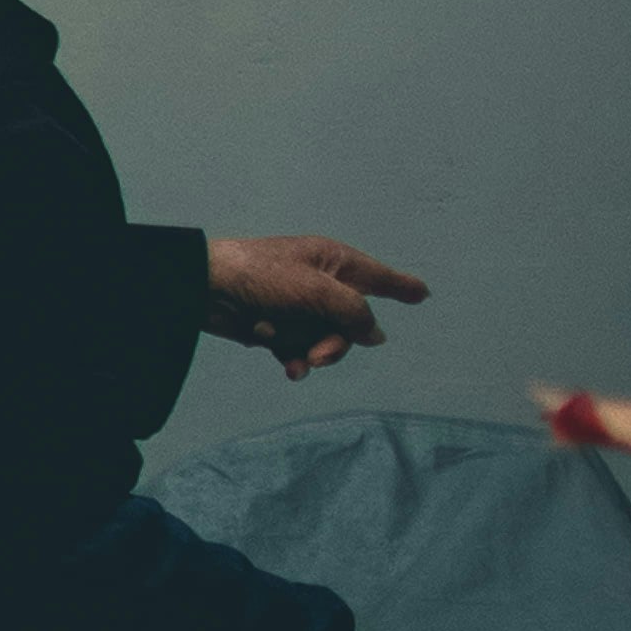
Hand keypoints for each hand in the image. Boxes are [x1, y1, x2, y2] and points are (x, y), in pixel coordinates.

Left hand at [204, 234, 428, 376]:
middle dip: (339, 342)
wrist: (206, 290)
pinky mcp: (278, 328)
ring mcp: (299, 308)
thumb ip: (354, 311)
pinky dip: (297, 360)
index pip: (377, 276)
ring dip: (316, 352)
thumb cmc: (262, 276)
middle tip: (321, 352)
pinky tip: (291, 368)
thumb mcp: (317, 291)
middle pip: (352, 323)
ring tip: (300, 358)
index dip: (401, 286)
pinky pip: (301, 351)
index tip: (424, 294)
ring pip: (327, 341)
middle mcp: (320, 284)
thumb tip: (375, 335)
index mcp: (334, 262)